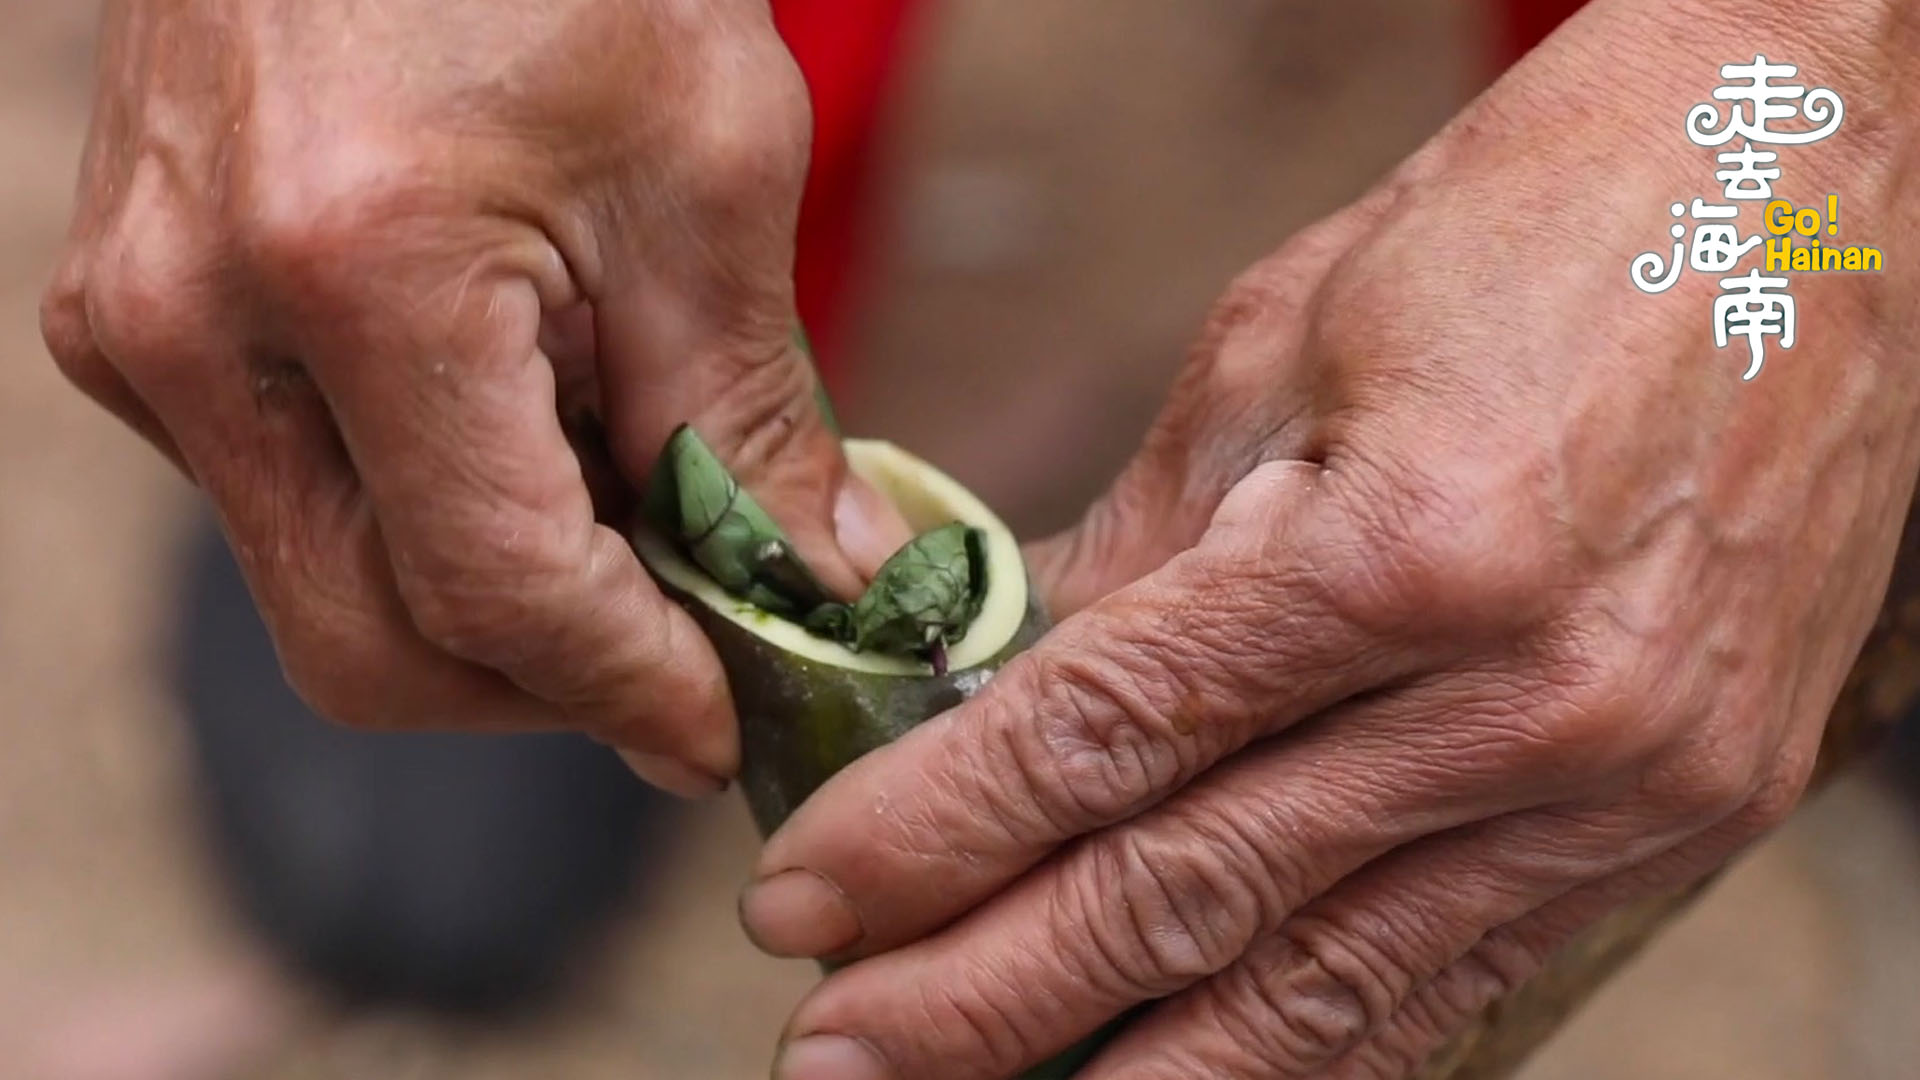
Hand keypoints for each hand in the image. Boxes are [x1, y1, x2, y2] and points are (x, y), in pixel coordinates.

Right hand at [41, 0, 902, 794]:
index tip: (725, 727)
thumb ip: (748, 414)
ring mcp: (141, 321)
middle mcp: (196, 321)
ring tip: (624, 502)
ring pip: (327, 582)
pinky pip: (291, 492)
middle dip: (547, 680)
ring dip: (491, 597)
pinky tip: (526, 428)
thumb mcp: (706, 170)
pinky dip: (424, 510)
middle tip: (687, 650)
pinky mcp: (144, 312)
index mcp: (350, 275)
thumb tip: (816, 591)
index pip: (493, 599)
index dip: (631, 691)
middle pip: (373, 643)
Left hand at [740, 1, 1919, 1074]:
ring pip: (1324, 988)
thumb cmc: (1529, 225)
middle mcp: (1527, 702)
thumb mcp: (1284, 346)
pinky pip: (1459, 979)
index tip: (808, 901)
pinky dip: (1313, 1052)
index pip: (1107, 743)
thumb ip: (1147, 552)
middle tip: (843, 1058)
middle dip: (990, 995)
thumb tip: (1010, 695)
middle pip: (1192, 896)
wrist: (1803, 189)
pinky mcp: (1687, 818)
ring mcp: (1626, 784)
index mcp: (1403, 551)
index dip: (935, 837)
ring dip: (1135, 1069)